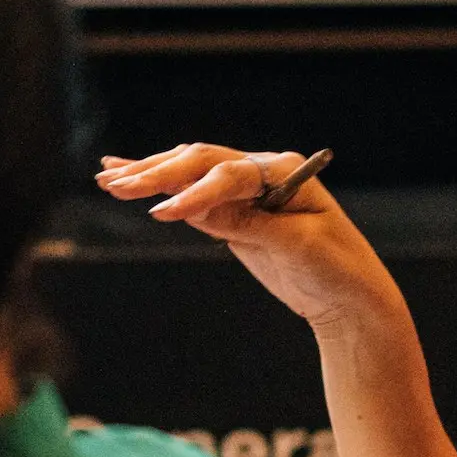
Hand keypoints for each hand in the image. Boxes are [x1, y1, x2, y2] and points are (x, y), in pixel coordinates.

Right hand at [94, 144, 400, 333]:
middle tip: (117, 185)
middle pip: (200, 162)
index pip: (229, 174)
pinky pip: (189, 193)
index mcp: (283, 171)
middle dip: (158, 173)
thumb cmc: (337, 268)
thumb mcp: (300, 248)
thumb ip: (252, 225)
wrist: (349, 295)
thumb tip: (200, 210)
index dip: (195, 192)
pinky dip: (159, 187)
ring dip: (149, 173)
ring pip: (189, 172)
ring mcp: (244, 189)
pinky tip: (127, 178)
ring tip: (108, 177)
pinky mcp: (232, 212)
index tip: (163, 213)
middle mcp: (261, 171)